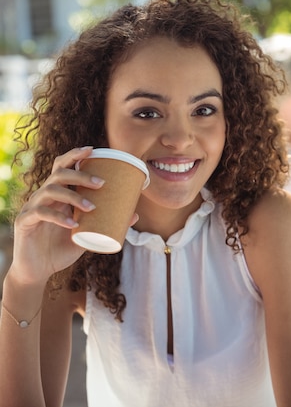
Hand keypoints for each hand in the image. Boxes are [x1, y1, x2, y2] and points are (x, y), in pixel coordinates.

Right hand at [10, 147, 105, 285]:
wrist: (39, 270)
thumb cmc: (63, 248)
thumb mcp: (88, 234)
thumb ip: (107, 223)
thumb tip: (135, 214)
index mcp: (58, 194)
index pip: (63, 167)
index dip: (75, 156)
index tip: (93, 150)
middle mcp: (44, 196)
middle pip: (59, 174)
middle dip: (81, 175)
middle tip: (102, 183)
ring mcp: (33, 207)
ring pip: (50, 190)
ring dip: (74, 197)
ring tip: (92, 208)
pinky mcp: (25, 221)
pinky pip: (40, 212)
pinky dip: (58, 216)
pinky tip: (72, 224)